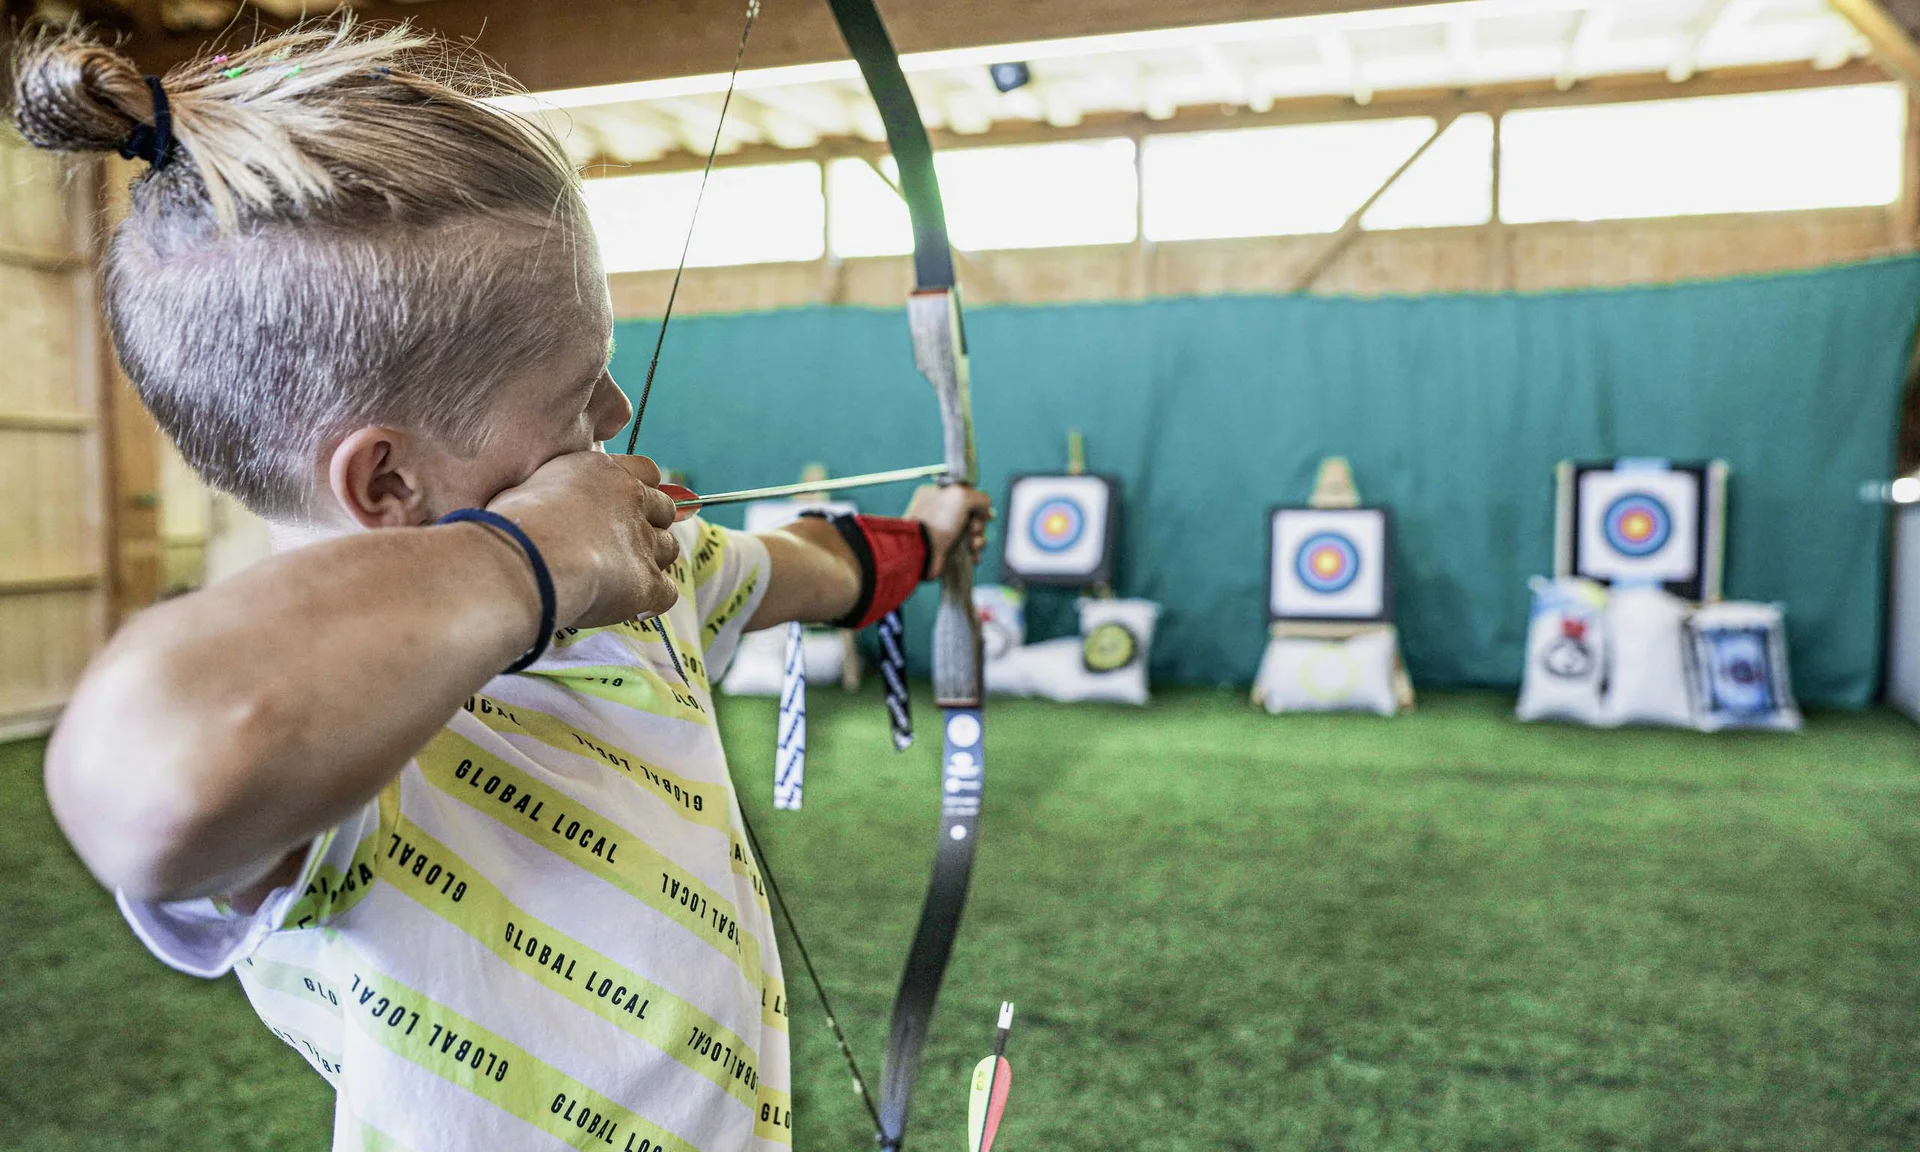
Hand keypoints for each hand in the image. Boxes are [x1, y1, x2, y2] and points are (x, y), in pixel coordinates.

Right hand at [486, 453, 679, 628]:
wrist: (526, 561)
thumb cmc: (513, 525)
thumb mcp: (529, 487)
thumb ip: (553, 491)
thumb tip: (547, 506)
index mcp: (604, 472)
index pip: (646, 471)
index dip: (642, 492)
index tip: (626, 508)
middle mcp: (632, 500)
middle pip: (665, 510)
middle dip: (651, 527)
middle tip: (623, 547)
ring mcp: (643, 540)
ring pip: (669, 549)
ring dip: (652, 563)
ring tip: (622, 579)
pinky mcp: (647, 581)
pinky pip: (666, 592)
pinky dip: (652, 601)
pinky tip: (631, 608)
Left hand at [904, 483, 993, 578]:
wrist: (921, 550)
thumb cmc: (938, 520)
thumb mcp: (961, 496)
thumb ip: (980, 497)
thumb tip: (987, 512)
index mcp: (938, 494)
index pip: (966, 495)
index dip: (979, 505)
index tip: (986, 513)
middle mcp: (940, 512)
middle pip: (973, 516)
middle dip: (980, 524)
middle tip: (973, 530)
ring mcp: (943, 532)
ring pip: (973, 534)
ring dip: (979, 540)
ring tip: (973, 546)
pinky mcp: (946, 551)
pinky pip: (967, 550)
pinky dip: (973, 553)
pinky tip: (972, 555)